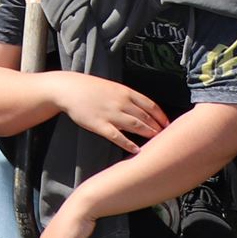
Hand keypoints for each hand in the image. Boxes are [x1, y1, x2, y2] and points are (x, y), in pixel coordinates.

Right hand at [52, 72, 168, 154]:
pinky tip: (137, 150)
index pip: (150, 105)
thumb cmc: (89, 88)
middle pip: (146, 117)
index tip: (168, 124)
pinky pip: (118, 137)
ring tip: (157, 142)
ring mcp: (111, 114)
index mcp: (125, 92)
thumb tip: (143, 110)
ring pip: (136, 126)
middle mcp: (121, 103)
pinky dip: (129, 144)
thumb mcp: (112, 87)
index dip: (161, 116)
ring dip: (149, 134)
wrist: (68, 89)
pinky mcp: (100, 125)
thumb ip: (127, 97)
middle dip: (158, 128)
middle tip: (167, 137)